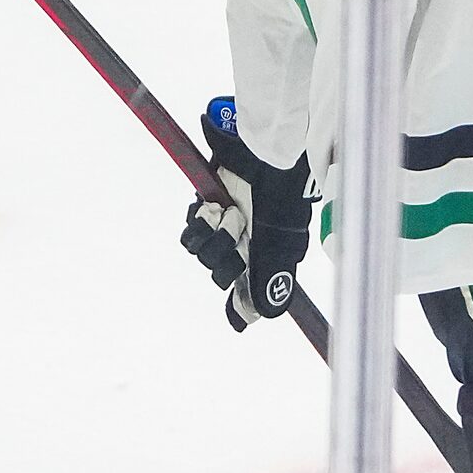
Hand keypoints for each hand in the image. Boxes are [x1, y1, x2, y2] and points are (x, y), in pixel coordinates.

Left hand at [178, 98, 311, 331]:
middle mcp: (249, 244)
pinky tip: (212, 206)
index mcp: (271, 257)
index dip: (239, 296)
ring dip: (211, 234)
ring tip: (227, 213)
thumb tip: (249, 321)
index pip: (247, 292)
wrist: (269, 151)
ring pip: (202, 250)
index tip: (237, 291)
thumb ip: (269, 282)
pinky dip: (198, 220)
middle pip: (220, 271)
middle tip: (239, 231)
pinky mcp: (210, 205)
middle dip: (224, 254)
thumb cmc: (280, 196)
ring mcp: (228, 224)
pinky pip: (192, 227)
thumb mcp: (280, 245)